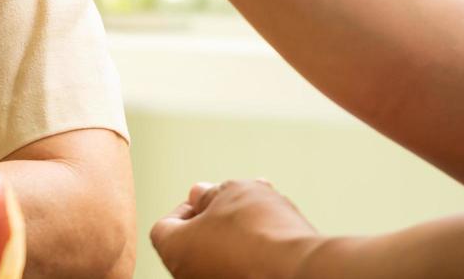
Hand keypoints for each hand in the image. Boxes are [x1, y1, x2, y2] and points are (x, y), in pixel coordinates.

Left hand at [149, 179, 320, 278]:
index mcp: (175, 251)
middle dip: (220, 216)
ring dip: (241, 231)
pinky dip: (255, 252)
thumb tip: (199, 195)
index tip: (208, 198)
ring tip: (268, 210)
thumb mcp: (232, 192)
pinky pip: (243, 268)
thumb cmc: (259, 231)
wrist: (299, 270)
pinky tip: (278, 234)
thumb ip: (209, 193)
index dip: (187, 206)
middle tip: (241, 202)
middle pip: (197, 241)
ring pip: (224, 255)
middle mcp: (190, 276)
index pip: (165, 226)